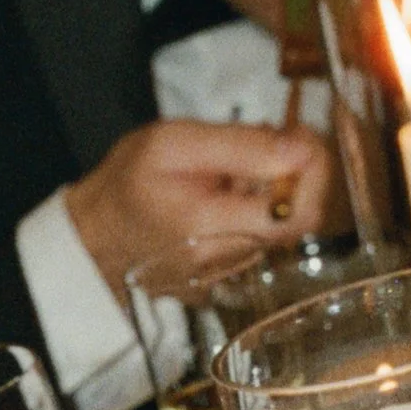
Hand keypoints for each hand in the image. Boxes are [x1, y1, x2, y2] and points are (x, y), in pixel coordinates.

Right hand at [64, 120, 333, 292]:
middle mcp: (229, 260)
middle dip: (297, 171)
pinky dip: (259, 204)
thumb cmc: (127, 184)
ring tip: (239, 162)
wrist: (95, 238)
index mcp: (214, 227)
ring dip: (276, 186)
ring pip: (282, 224)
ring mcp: (231, 272)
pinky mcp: (229, 274)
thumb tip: (299, 150)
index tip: (299, 135)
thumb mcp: (173, 144)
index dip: (315, 171)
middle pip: (299, 217)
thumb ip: (239, 146)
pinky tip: (230, 187)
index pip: (300, 211)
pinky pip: (263, 234)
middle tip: (275, 135)